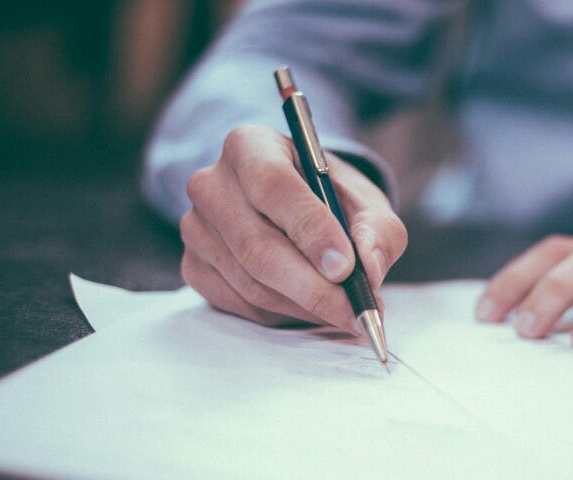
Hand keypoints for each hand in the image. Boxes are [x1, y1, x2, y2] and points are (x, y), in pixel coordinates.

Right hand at [180, 125, 406, 331]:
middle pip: (257, 245)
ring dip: (304, 306)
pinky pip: (240, 303)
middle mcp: (212, 184)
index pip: (272, 185)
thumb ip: (377, 230)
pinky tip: (311, 308)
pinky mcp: (194, 266)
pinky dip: (283, 314)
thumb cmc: (330, 198)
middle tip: (355, 310)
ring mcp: (196, 228)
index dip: (310, 229)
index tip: (345, 267)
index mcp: (250, 146)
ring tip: (345, 312)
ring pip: (251, 282)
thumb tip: (370, 269)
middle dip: (313, 287)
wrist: (298, 208)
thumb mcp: (366, 202)